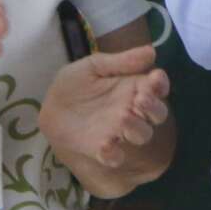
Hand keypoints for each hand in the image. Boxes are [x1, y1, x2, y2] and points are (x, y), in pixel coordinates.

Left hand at [41, 45, 171, 170]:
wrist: (50, 107)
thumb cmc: (75, 84)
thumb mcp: (93, 66)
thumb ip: (121, 61)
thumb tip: (151, 52)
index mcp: (135, 88)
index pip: (158, 87)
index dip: (160, 84)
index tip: (155, 77)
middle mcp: (133, 111)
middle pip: (158, 114)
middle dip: (154, 107)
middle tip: (141, 99)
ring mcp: (120, 131)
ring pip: (142, 135)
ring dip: (138, 128)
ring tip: (123, 118)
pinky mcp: (103, 149)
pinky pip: (115, 157)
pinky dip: (114, 155)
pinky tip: (105, 147)